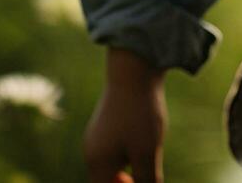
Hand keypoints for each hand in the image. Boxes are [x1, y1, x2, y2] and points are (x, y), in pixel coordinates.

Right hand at [84, 47, 167, 182]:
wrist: (133, 70)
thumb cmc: (140, 114)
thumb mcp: (147, 152)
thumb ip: (146, 180)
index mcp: (97, 164)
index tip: (145, 179)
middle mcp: (91, 152)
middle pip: (107, 181)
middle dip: (127, 181)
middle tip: (150, 171)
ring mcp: (97, 136)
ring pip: (113, 165)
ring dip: (131, 167)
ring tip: (149, 150)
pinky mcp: (106, 124)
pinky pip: (116, 148)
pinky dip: (130, 152)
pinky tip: (145, 135)